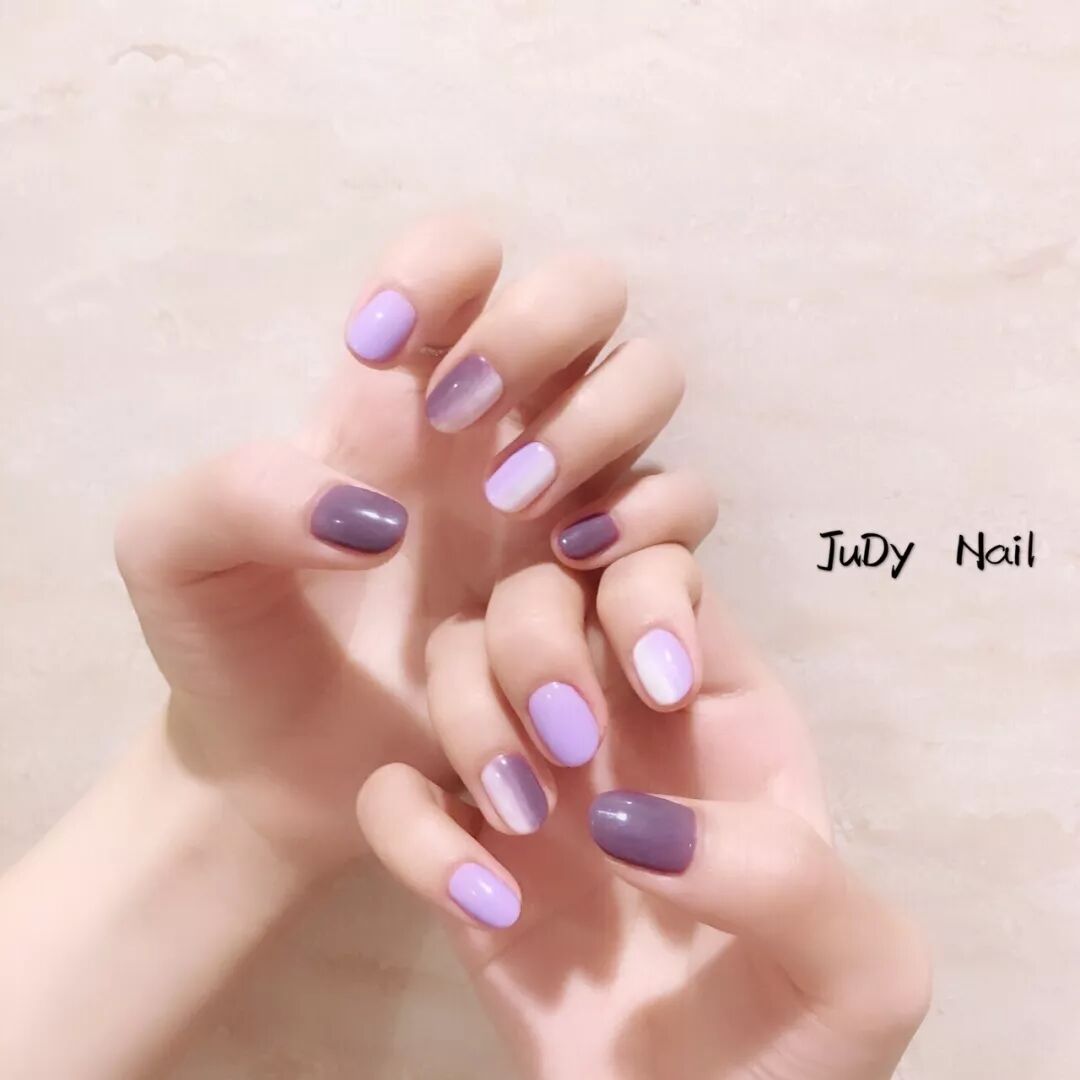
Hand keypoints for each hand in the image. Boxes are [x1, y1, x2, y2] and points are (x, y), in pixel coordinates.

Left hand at [114, 215, 698, 875]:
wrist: (284, 776)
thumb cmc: (232, 649)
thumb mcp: (177, 558)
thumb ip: (235, 495)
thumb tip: (379, 512)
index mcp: (398, 391)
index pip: (463, 255)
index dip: (439, 268)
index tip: (375, 348)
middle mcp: (496, 424)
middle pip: (589, 291)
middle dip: (538, 331)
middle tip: (461, 425)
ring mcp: (560, 496)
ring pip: (649, 377)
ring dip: (596, 420)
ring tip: (516, 508)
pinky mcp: (602, 579)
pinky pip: (683, 507)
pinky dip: (650, 519)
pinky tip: (575, 565)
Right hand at [358, 542, 930, 1078]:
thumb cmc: (792, 1047)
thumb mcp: (856, 968)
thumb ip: (786, 876)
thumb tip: (630, 824)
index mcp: (713, 704)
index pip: (663, 562)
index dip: (645, 582)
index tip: (653, 685)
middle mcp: (610, 716)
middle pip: (538, 583)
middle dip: (537, 637)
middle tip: (572, 742)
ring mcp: (527, 776)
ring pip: (450, 655)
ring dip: (472, 716)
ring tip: (526, 820)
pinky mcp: (456, 850)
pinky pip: (391, 793)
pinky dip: (415, 834)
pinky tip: (484, 909)